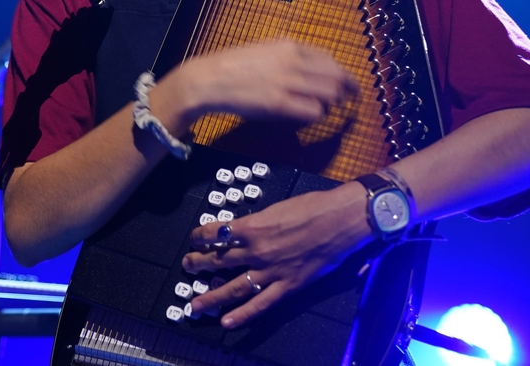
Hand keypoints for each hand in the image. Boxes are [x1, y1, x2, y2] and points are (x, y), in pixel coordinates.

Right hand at [175, 40, 359, 126]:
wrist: (209, 79)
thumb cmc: (234, 66)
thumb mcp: (265, 50)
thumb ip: (289, 56)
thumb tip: (312, 67)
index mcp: (289, 46)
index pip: (330, 59)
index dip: (344, 73)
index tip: (349, 83)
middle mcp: (292, 61)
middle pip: (337, 76)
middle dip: (347, 89)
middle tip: (350, 99)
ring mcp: (286, 82)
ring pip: (330, 93)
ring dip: (333, 103)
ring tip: (329, 108)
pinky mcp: (279, 103)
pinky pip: (314, 111)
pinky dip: (317, 114)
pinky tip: (310, 115)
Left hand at [181, 181, 371, 328]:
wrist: (341, 219)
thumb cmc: (314, 207)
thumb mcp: (277, 207)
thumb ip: (258, 222)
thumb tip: (245, 229)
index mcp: (253, 226)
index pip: (216, 233)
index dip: (202, 236)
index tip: (196, 239)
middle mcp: (257, 250)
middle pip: (219, 260)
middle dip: (199, 264)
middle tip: (188, 266)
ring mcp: (271, 270)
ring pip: (233, 286)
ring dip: (212, 296)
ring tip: (195, 304)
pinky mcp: (288, 285)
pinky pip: (261, 304)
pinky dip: (243, 315)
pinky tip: (227, 322)